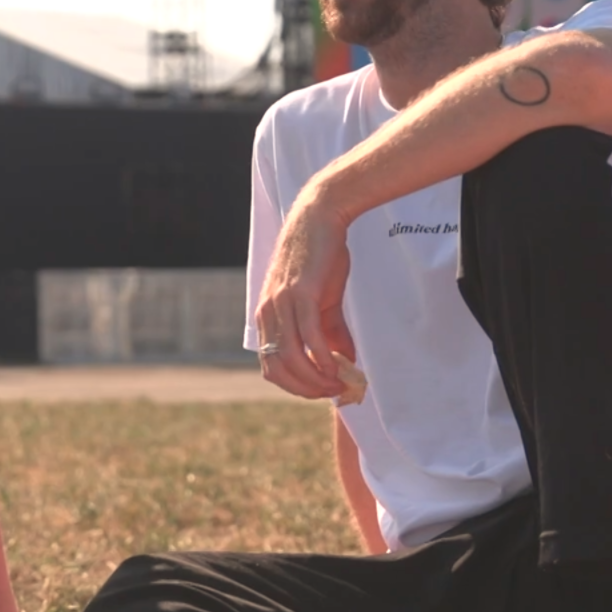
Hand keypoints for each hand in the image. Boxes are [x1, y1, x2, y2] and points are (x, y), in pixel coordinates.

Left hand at [257, 186, 355, 399]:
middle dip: (306, 388)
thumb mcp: (322, 301)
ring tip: (337, 383)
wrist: (319, 218)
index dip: (295, 386)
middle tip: (331, 392)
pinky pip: (309, 337)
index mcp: (267, 316)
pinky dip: (322, 359)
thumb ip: (330, 333)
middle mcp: (268, 313)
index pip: (270, 366)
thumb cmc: (319, 258)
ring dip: (316, 379)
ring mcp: (281, 304)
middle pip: (278, 369)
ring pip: (292, 358)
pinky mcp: (300, 294)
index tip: (319, 391)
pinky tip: (337, 367)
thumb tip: (344, 362)